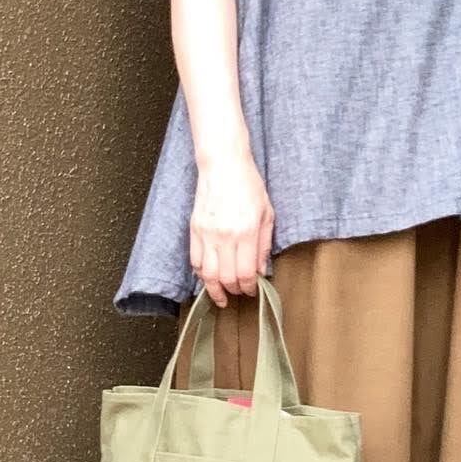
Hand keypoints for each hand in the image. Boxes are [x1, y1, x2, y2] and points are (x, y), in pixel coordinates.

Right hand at [189, 152, 274, 306]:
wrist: (223, 165)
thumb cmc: (248, 185)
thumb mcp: (266, 214)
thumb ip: (264, 245)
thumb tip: (262, 270)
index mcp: (246, 232)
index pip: (246, 273)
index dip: (250, 287)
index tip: (252, 290)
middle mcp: (225, 236)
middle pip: (226, 278)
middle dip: (233, 290)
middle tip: (238, 293)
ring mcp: (207, 233)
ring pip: (207, 274)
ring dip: (214, 289)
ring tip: (220, 296)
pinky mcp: (194, 229)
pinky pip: (194, 260)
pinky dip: (200, 274)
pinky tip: (207, 278)